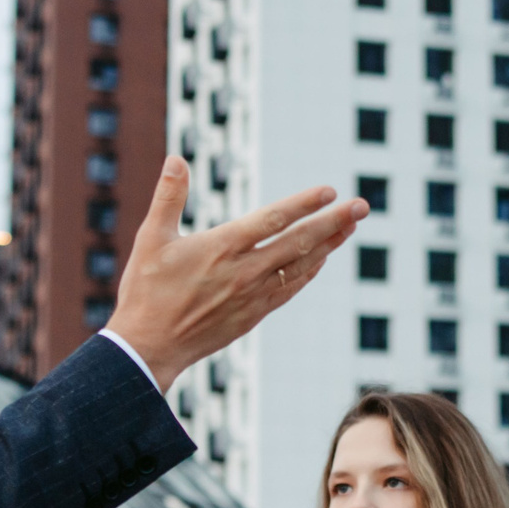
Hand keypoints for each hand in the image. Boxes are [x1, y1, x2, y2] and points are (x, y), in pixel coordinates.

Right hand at [106, 158, 366, 390]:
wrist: (149, 348)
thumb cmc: (146, 292)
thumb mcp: (151, 238)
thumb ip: (168, 197)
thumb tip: (176, 159)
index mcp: (222, 247)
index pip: (273, 219)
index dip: (304, 204)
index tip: (329, 191)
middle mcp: (245, 271)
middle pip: (300, 241)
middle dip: (334, 221)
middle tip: (362, 206)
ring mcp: (253, 296)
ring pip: (301, 266)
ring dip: (329, 244)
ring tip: (350, 226)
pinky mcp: (253, 315)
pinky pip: (290, 289)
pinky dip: (309, 272)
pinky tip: (321, 259)